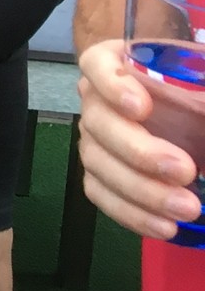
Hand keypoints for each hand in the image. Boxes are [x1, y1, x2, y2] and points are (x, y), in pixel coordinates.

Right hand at [76, 38, 202, 239]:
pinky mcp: (101, 173)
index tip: (142, 107)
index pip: (98, 64)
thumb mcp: (201, 82)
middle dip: (139, 151)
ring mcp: (96, 138)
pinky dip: (131, 213)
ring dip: (141, 191)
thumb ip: (203, 91)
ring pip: (98, 163)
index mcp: (119, 64)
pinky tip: (165, 226)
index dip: (112, 85)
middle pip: (98, 122)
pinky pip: (101, 194)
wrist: (192, 121)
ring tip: (187, 208)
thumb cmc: (195, 92)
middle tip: (185, 170)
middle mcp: (98, 99)